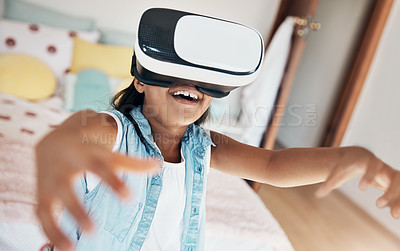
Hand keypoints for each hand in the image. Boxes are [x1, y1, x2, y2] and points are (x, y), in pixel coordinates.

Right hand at [36, 128, 160, 250]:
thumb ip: (132, 163)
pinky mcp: (41, 196)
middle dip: (77, 209)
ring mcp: (50, 184)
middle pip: (67, 189)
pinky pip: (41, 216)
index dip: (112, 182)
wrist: (53, 142)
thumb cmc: (89, 152)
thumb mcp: (108, 155)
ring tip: (71, 248)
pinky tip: (65, 248)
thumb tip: (157, 166)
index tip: (128, 197)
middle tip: (92, 230)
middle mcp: (64, 170)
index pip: (99, 168)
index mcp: (84, 156)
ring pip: (48, 206)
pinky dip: (50, 232)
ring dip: (56, 227)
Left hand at [315, 146, 399, 218]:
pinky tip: (396, 214)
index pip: (372, 166)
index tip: (361, 187)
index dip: (368, 175)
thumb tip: (318, 193)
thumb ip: (329, 182)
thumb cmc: (346, 165)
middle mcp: (383, 167)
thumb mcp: (337, 172)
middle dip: (389, 191)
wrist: (358, 157)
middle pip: (393, 176)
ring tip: (393, 215)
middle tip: (378, 205)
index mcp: (368, 162)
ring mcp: (390, 174)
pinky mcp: (394, 182)